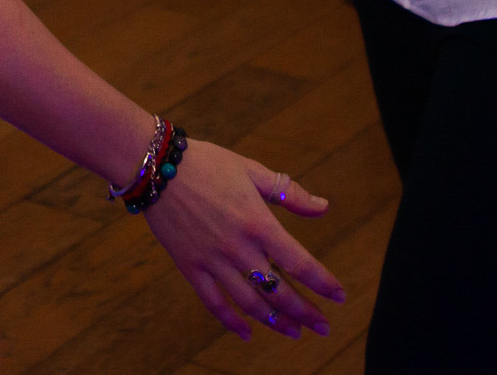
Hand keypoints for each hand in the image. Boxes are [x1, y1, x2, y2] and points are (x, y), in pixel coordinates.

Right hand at [140, 140, 344, 340]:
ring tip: (294, 332)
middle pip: (278, 291)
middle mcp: (238, 248)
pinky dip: (231, 323)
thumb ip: (289, 192)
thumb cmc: (207, 163)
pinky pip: (213, 303)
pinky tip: (247, 333)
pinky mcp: (190, 267)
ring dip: (276, 321)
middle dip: (305, 312)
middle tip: (323, 327)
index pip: (300, 263)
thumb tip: (324, 208)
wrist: (157, 166)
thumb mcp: (251, 170)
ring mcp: (213, 261)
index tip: (340, 296)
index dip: (323, 283)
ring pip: (250, 304)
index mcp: (258, 223)